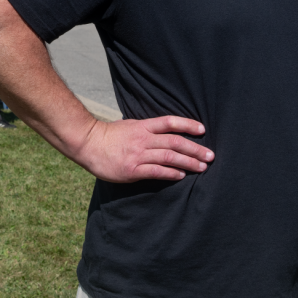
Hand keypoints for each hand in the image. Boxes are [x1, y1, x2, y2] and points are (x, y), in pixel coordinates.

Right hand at [79, 115, 213, 182]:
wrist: (87, 144)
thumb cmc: (108, 136)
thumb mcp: (129, 125)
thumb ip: (146, 129)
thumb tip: (163, 132)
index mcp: (142, 126)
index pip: (169, 122)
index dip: (187, 124)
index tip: (202, 130)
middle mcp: (143, 139)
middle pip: (175, 142)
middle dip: (195, 149)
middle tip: (210, 155)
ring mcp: (138, 155)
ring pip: (169, 157)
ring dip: (188, 162)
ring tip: (202, 167)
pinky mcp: (132, 170)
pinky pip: (156, 171)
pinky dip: (171, 173)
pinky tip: (182, 175)